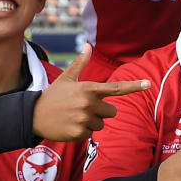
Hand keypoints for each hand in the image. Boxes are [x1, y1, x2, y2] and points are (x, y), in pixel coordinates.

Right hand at [30, 48, 151, 141]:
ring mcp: (84, 119)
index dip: (133, 86)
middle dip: (101, 111)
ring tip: (74, 116)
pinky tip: (69, 125)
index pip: (116, 88)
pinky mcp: (78, 133)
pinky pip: (90, 134)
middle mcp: (88, 103)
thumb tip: (88, 46)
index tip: (148, 84)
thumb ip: (80, 64)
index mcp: (88, 88)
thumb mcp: (66, 78)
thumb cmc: (53, 95)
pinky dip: (82, 132)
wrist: (32, 115)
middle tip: (83, 108)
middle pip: (112, 111)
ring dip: (91, 122)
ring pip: (101, 124)